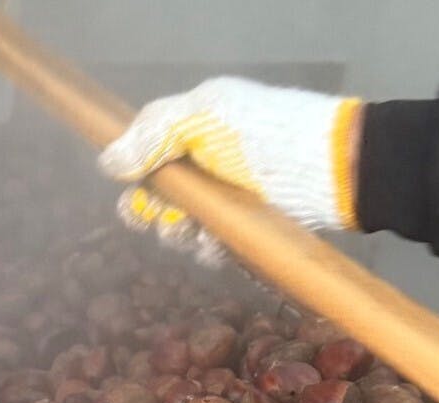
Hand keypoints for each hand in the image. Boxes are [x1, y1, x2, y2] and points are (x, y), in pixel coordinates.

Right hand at [99, 77, 363, 249]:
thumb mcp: (207, 115)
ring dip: (179, 234)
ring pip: (176, 232)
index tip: (137, 194)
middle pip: (152, 203)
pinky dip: (208, 251)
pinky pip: (207, 251)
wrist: (332, 171)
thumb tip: (106, 161)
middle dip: (152, 215)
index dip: (132, 181)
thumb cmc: (266, 135)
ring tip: (201, 229)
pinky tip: (220, 243)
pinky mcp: (241, 234)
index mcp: (189, 133)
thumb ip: (153, 132)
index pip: (141, 160)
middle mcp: (201, 169)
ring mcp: (222, 204)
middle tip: (170, 217)